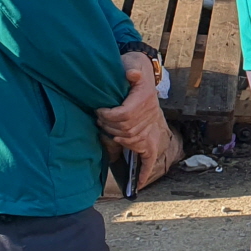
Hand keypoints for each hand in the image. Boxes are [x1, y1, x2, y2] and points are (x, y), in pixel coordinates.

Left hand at [97, 62, 172, 178]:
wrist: (143, 75)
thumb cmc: (134, 70)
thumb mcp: (132, 65)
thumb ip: (131, 69)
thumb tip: (131, 73)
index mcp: (144, 100)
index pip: (125, 115)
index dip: (109, 115)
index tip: (99, 110)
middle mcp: (150, 116)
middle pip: (125, 129)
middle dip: (108, 126)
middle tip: (99, 120)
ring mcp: (151, 129)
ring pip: (131, 141)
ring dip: (116, 138)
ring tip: (106, 131)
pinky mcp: (150, 139)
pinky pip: (150, 160)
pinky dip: (143, 172)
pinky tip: (136, 186)